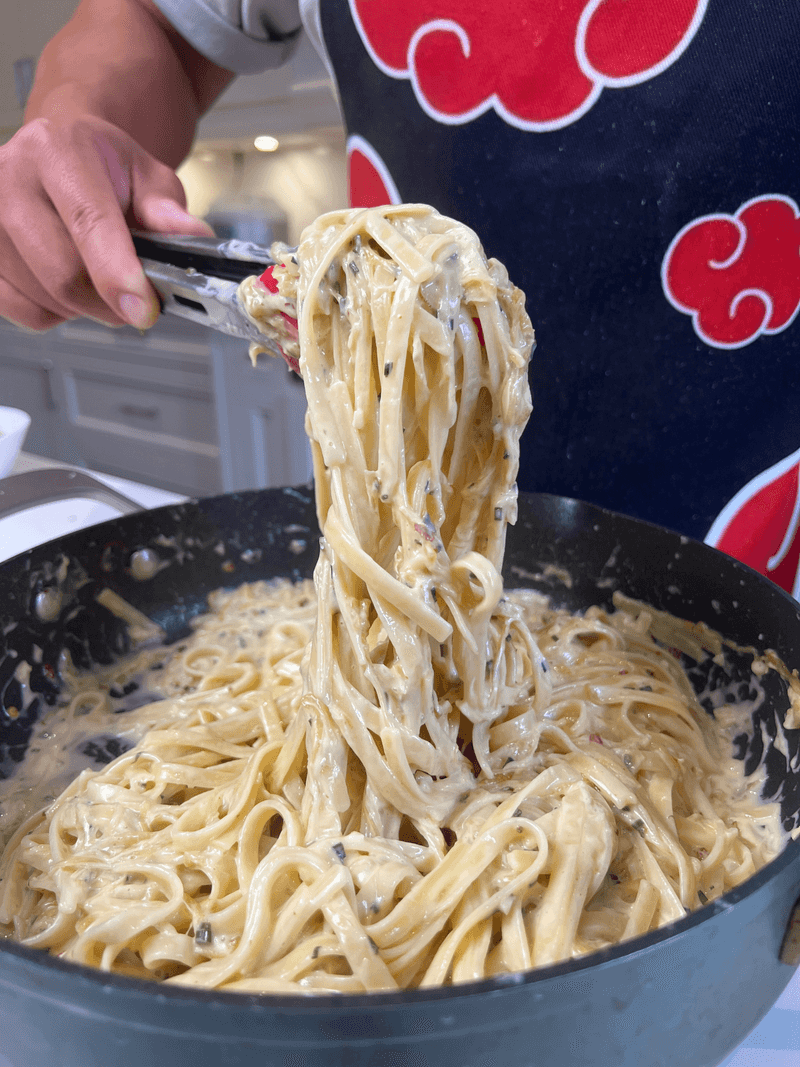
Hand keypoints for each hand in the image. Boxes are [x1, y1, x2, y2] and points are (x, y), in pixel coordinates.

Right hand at [0, 113, 213, 330]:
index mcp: (58, 151)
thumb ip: (168, 211)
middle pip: (63, 273)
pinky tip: (67, 287)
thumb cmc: (103, 170)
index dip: (117, 273)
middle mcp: (12, 177)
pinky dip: (55, 313)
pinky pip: (23, 310)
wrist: (61, 155)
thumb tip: (195, 238)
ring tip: (98, 278)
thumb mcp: (147, 178)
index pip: (89, 221)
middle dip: (110, 303)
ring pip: (45, 298)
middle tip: (135, 300)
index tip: (143, 309)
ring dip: (85, 307)